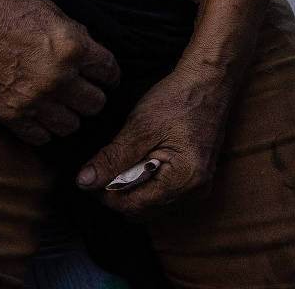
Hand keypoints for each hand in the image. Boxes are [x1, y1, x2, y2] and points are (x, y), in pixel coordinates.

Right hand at [0, 0, 119, 145]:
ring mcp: (33, 100)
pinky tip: (42, 114)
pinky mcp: (11, 115)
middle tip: (84, 88)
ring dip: (71, 114)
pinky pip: (42, 138)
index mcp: (71, 47)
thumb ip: (76, 34)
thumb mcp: (50, 10)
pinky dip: (45, 129)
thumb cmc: (3, 8)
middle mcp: (57, 78)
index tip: (105, 76)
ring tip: (63, 103)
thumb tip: (91, 52)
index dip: (110, 73)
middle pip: (96, 104)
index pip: (110, 72)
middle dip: (93, 95)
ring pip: (72, 126)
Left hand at [74, 62, 237, 216]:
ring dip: (132, 189)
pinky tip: (141, 161)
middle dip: (119, 194)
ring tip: (126, 159)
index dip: (107, 195)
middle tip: (106, 166)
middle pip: (143, 211)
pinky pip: (163, 195)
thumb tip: (84, 182)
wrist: (209, 82)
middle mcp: (195, 192)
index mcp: (184, 181)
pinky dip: (146, 184)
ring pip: (151, 205)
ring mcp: (198, 188)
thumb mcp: (140, 127)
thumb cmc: (178, 100)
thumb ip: (112, 158)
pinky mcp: (196, 181)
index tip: (92, 176)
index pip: (133, 206)